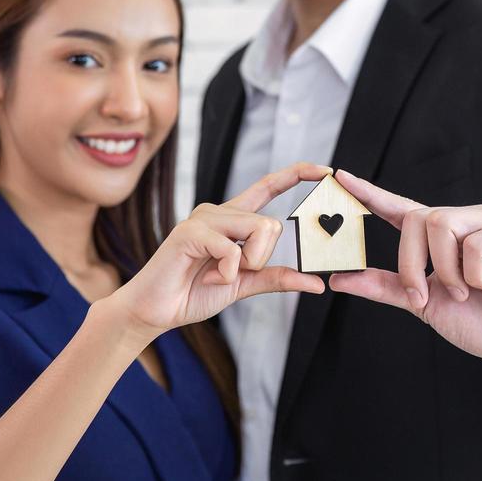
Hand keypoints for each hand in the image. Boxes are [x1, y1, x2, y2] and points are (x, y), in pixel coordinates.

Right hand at [111, 161, 328, 340]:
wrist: (155, 311)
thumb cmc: (194, 293)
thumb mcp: (244, 284)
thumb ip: (276, 277)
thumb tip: (316, 283)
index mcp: (233, 219)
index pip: (269, 186)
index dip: (297, 174)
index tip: (326, 170)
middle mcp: (219, 211)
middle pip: (272, 223)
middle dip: (263, 257)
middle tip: (234, 274)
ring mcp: (203, 218)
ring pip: (259, 229)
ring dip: (246, 264)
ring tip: (217, 276)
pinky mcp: (190, 232)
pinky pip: (232, 249)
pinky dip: (228, 272)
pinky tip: (208, 277)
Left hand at [327, 170, 481, 382]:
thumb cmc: (480, 322)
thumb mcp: (424, 304)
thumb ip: (387, 286)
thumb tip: (338, 277)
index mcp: (446, 235)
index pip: (404, 207)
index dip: (372, 193)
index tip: (341, 178)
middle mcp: (470, 219)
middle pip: (420, 218)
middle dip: (414, 263)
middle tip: (428, 296)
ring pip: (445, 226)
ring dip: (448, 272)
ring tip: (468, 292)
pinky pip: (478, 243)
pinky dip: (477, 274)